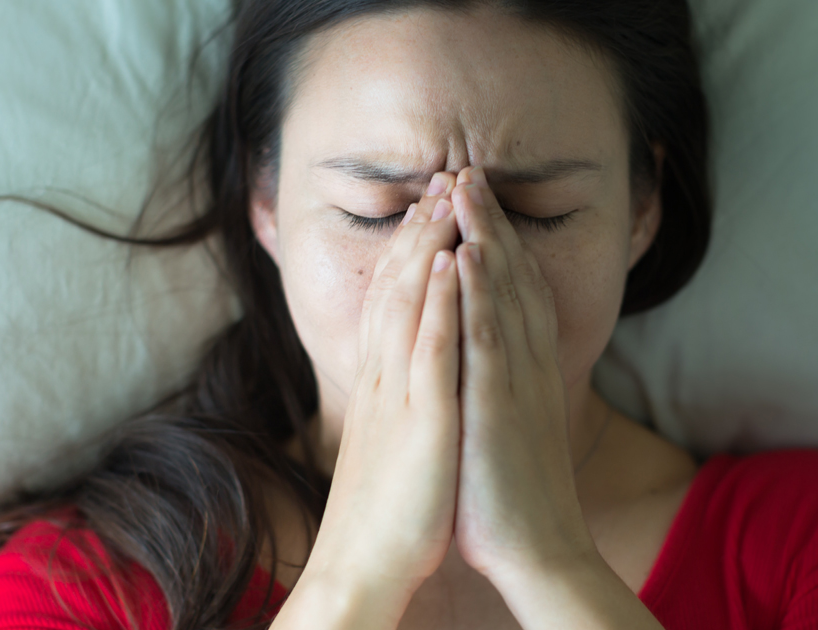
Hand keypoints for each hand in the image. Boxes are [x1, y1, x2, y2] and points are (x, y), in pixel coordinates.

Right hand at [287, 172, 462, 625]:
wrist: (362, 565)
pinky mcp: (422, 421)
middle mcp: (385, 378)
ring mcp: (401, 396)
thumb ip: (392, 399)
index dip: (411, 251)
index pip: (393, 302)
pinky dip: (441, 302)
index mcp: (381, 384)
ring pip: (412, 304)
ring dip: (430, 246)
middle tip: (444, 178)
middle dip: (422, 230)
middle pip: (399, 289)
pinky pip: (431, 351)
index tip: (432, 210)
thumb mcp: (385, 440)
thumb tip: (399, 375)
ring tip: (449, 196)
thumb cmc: (383, 510)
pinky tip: (456, 263)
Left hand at [449, 166, 596, 579]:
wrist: (537, 551)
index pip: (511, 292)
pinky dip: (482, 292)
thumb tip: (484, 359)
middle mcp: (525, 367)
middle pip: (510, 279)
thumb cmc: (512, 493)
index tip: (474, 202)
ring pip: (502, 295)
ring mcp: (514, 383)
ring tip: (465, 186)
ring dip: (485, 236)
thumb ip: (500, 384)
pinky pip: (489, 340)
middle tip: (467, 170)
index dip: (495, 242)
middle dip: (489, 222)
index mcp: (525, 371)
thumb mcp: (508, 424)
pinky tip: (470, 254)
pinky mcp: (498, 407)